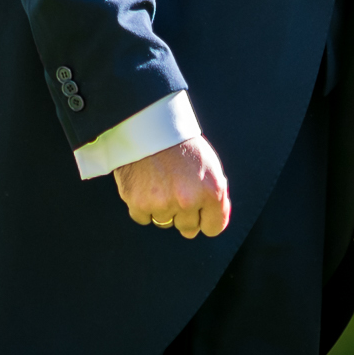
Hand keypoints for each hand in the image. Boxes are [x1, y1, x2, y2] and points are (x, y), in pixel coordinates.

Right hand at [112, 135, 231, 237]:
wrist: (148, 125)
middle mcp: (189, 201)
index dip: (206, 219)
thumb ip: (215, 195)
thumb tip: (213, 220)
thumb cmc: (181, 144)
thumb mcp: (210, 165)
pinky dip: (142, 205)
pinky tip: (145, 185)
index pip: (213, 227)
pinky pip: (143, 218)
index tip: (200, 210)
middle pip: (188, 229)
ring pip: (164, 223)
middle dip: (184, 214)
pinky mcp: (138, 203)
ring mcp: (163, 204)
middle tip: (176, 190)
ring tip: (159, 183)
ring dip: (162, 209)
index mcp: (212, 191)